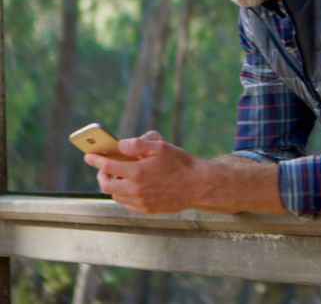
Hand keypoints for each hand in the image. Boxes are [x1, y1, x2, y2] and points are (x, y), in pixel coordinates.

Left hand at [84, 130, 207, 213]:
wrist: (198, 186)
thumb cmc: (181, 164)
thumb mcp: (161, 147)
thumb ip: (138, 144)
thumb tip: (120, 145)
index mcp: (137, 172)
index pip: (107, 165)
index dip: (95, 159)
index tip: (89, 156)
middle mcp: (135, 189)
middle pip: (106, 183)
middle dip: (101, 174)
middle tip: (103, 168)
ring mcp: (140, 201)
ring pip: (115, 195)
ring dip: (113, 185)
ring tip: (118, 177)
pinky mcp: (146, 209)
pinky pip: (127, 203)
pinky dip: (124, 195)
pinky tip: (131, 187)